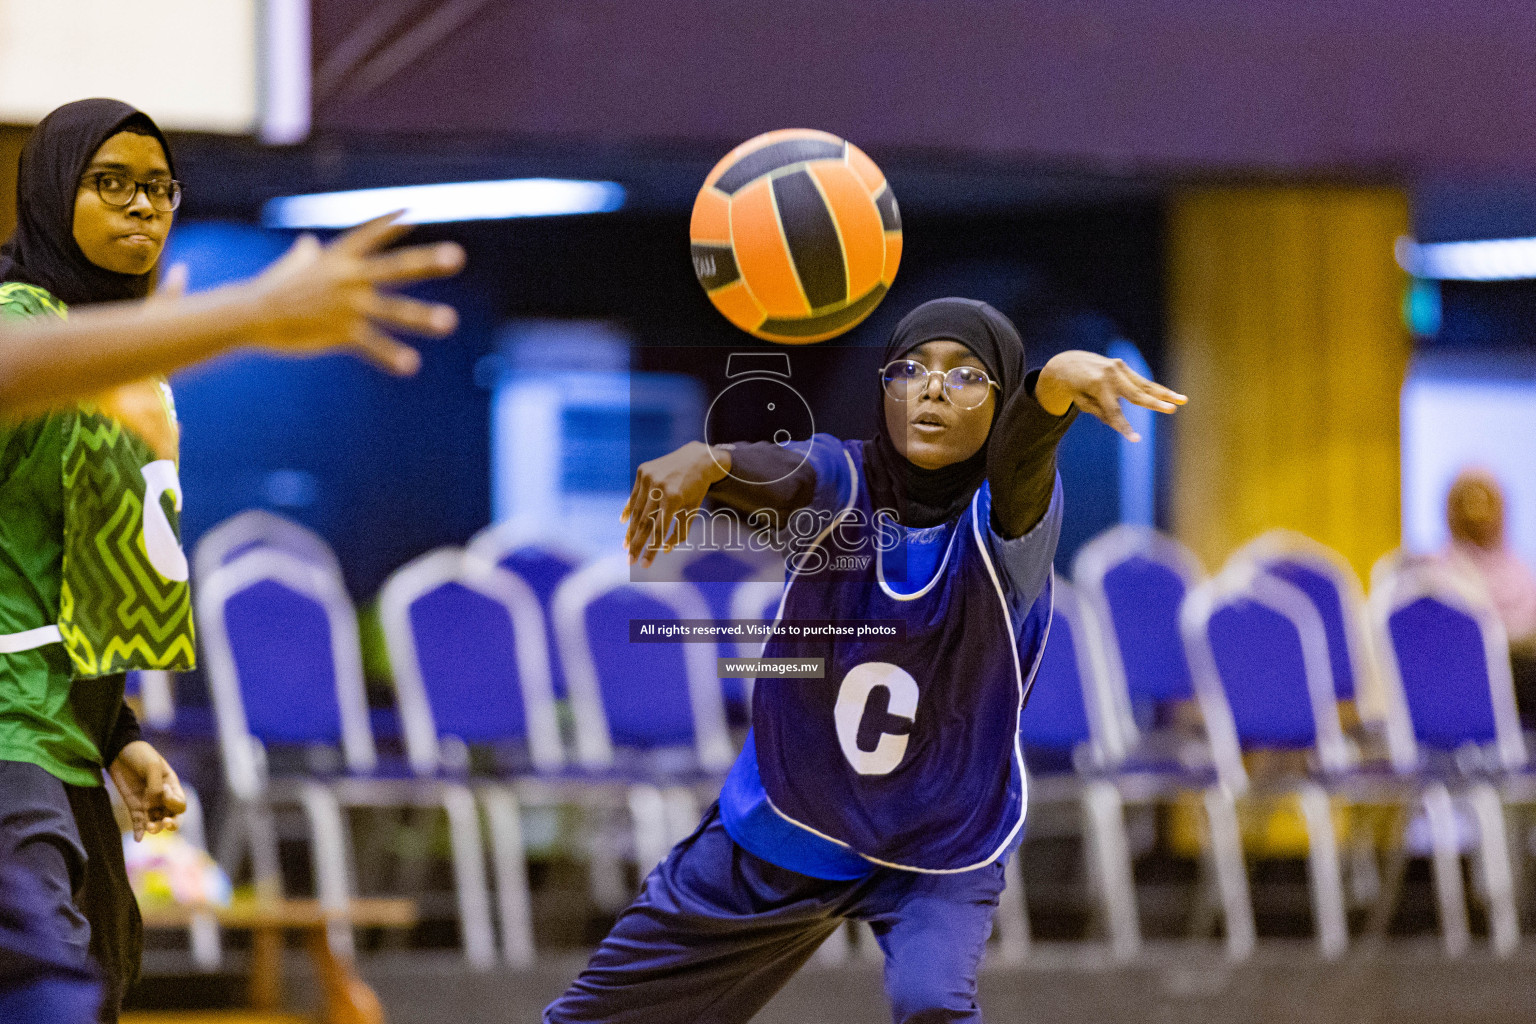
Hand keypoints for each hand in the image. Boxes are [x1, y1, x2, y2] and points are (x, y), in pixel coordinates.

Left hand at [109, 740, 186, 841]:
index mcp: (172, 785)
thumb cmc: (140, 755)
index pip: (179, 803)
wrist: (119, 751)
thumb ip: (155, 786)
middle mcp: (163, 797)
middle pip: (173, 816)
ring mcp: (148, 802)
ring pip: (157, 821)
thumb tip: (153, 804)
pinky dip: (139, 831)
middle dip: (172, 824)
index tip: (163, 792)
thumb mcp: (152, 766)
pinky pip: (139, 821)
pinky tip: (138, 839)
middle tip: (165, 824)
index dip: (174, 803)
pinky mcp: (134, 806)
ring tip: (149, 828)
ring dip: (155, 828)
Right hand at [245, 212, 465, 374]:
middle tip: (457, 256)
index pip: (369, 234)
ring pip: (391, 309)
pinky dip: (391, 356)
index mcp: (338, 259)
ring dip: (422, 316)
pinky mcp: (339, 332)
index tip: (411, 212)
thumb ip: (308, 255)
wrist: (249, 314)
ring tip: (449, 322)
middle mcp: (348, 278)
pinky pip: (372, 344)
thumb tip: (307, 244)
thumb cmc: (273, 289)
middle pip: (395, 267)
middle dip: (427, 262)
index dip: (389, 223)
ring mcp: (346, 305)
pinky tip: (411, 365)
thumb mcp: (293, 267)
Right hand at [620, 441, 730, 565]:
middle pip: (644, 522)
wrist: (697, 458)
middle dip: (636, 544)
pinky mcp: (642, 470)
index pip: (658, 530)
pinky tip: (624, 523)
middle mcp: (659, 487)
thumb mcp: (692, 511)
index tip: (645, 565)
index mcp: (674, 498)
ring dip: (630, 531)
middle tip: (630, 561)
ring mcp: (649, 477)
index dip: (651, 549)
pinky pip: (634, 495)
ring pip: (636, 510)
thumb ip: (679, 532)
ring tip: (626, 547)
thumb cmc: (696, 490)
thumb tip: (663, 550)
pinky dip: (629, 509)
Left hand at [1034, 351, 1185, 440]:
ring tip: (1182, 400)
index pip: (1113, 412)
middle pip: (1135, 394)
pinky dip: (1155, 389)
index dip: (1124, 427)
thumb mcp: (1082, 403)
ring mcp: (1117, 367)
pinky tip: (1171, 396)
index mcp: (1097, 386)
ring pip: (1144, 384)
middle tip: (1171, 410)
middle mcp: (1110, 375)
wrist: (1069, 363)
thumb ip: (1102, 413)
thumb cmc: (1076, 389)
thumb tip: (1120, 423)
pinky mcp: (1122, 366)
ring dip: (1165, 393)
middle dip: (1155, 404)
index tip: (1136, 440)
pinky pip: (1140, 381)